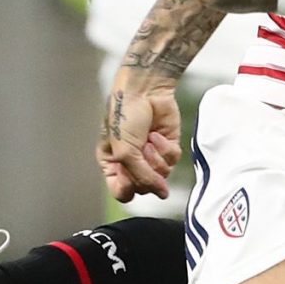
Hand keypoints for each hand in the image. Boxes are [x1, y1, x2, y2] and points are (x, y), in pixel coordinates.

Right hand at [97, 78, 182, 200]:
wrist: (145, 89)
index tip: (128, 174)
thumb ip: (142, 176)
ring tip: (148, 139)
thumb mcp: (125, 150)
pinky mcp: (168, 147)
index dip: (128, 187)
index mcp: (112, 163)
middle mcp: (131, 162)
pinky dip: (165, 148)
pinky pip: (172, 161)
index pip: (122, 192)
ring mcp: (151, 155)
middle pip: (144, 187)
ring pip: (161, 176)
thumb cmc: (125, 115)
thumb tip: (162, 194)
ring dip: (155, 157)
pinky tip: (157, 134)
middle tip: (140, 151)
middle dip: (144, 169)